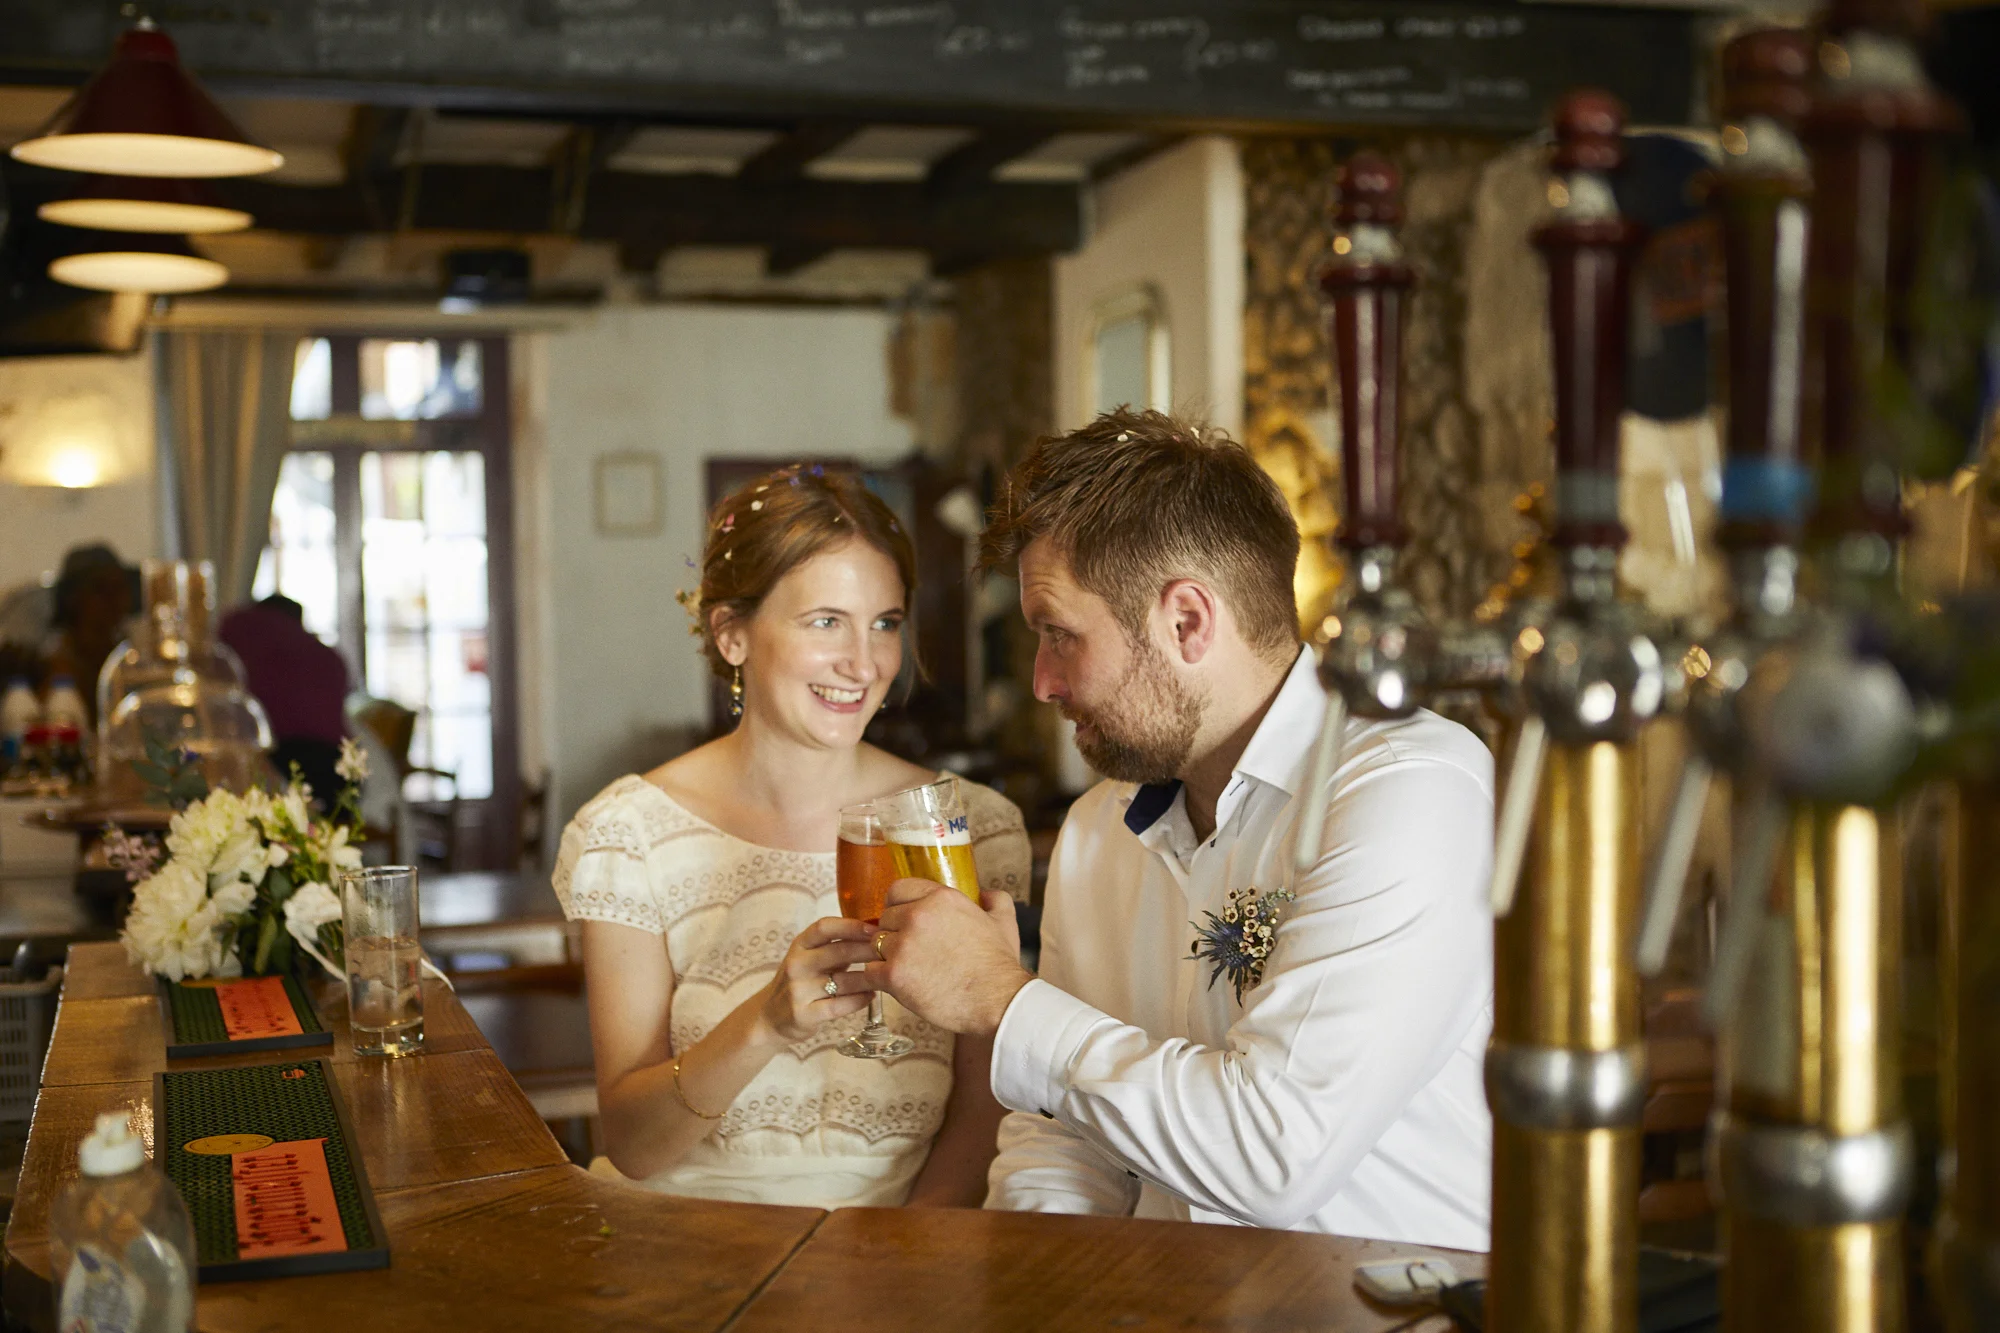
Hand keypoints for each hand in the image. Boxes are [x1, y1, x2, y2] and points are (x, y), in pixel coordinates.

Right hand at [757, 917, 876, 1043]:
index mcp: (800, 945)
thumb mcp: (811, 958)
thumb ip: (837, 946)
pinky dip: (860, 1000)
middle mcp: (797, 964)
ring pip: (843, 980)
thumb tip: (877, 933)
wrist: (770, 1017)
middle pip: (839, 951)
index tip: (875, 928)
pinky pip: (839, 1005)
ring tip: (888, 975)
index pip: (824, 927)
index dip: (851, 925)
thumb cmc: (802, 982)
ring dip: (869, 978)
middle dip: (869, 950)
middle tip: (892, 952)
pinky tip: (871, 996)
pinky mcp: (804, 1014)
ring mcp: (798, 990)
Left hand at [868, 880, 1029, 1037]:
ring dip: (888, 956)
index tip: (903, 919)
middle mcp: (918, 916)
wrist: (997, 1001)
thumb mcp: (1003, 922)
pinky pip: (871, 971)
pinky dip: (881, 979)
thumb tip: (987, 894)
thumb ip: (995, 900)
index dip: (898, 905)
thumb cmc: (998, 965)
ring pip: (876, 944)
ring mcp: (904, 945)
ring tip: (908, 970)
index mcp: (941, 898)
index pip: (897, 890)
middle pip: (885, 918)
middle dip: (895, 934)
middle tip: (911, 951)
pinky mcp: (894, 974)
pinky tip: (899, 984)